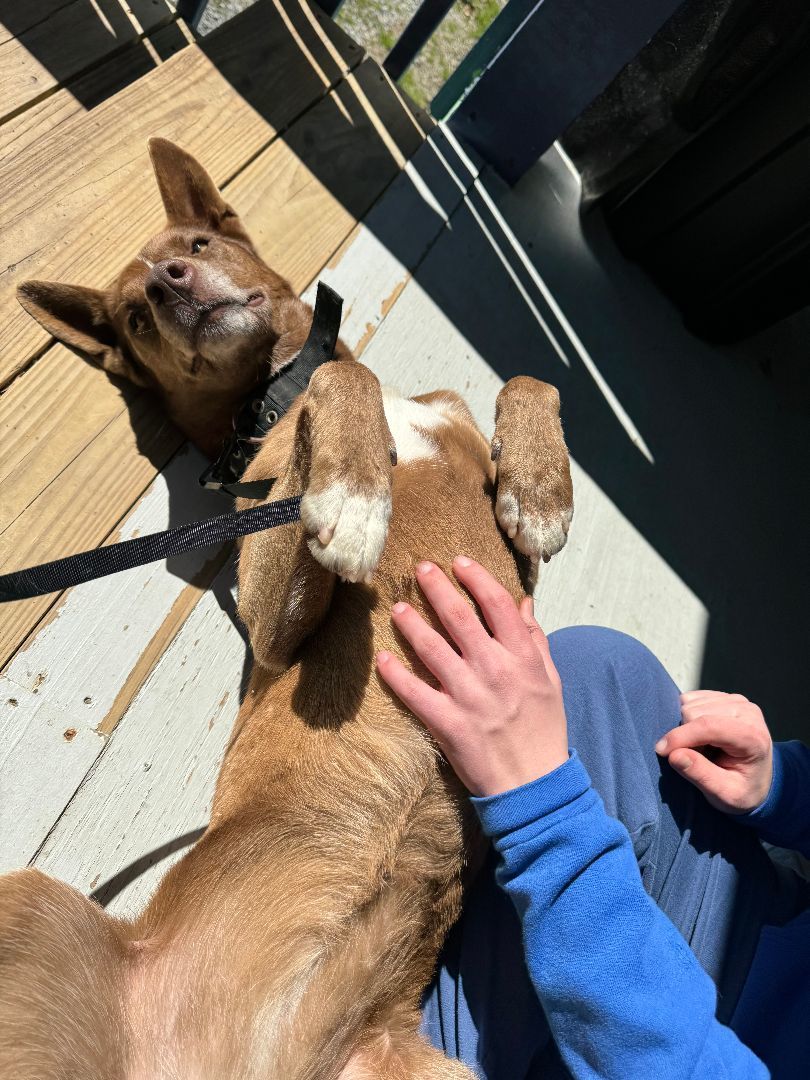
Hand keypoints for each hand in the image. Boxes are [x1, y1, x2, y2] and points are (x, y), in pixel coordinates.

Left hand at [376, 557, 567, 796]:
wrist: (535, 785)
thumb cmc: (543, 729)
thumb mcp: (550, 679)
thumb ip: (535, 638)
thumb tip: (524, 601)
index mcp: (522, 657)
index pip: (497, 604)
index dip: (476, 578)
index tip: (459, 561)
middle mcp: (494, 670)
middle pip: (459, 618)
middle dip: (436, 588)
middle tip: (419, 569)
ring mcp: (468, 696)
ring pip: (432, 649)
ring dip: (411, 624)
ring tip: (397, 608)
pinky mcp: (448, 723)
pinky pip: (414, 692)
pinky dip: (395, 674)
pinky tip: (382, 659)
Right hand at [655, 691, 772, 813]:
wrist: (758, 780)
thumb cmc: (741, 790)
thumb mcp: (725, 795)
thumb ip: (701, 775)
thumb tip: (674, 755)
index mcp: (753, 737)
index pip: (709, 726)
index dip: (681, 736)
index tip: (661, 751)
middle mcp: (747, 711)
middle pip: (694, 713)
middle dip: (685, 736)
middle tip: (696, 758)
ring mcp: (736, 700)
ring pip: (689, 703)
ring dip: (685, 728)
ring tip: (701, 748)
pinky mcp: (723, 696)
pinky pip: (690, 699)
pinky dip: (686, 718)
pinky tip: (701, 735)